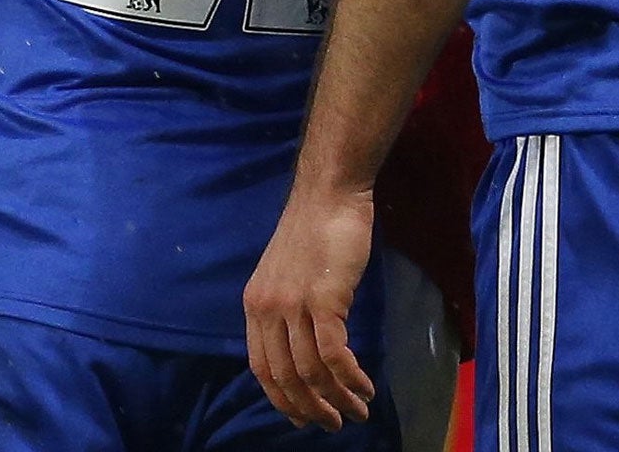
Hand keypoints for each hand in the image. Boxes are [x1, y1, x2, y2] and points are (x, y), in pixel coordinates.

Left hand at [244, 185, 376, 431]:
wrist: (329, 195)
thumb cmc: (314, 231)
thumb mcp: (284, 275)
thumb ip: (286, 310)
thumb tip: (301, 352)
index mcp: (254, 304)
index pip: (261, 368)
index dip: (282, 400)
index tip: (303, 418)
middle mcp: (266, 308)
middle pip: (284, 377)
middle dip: (311, 409)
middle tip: (336, 424)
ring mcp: (293, 305)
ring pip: (310, 372)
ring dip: (337, 399)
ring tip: (358, 410)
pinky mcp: (323, 300)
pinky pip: (333, 355)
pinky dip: (350, 378)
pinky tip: (365, 386)